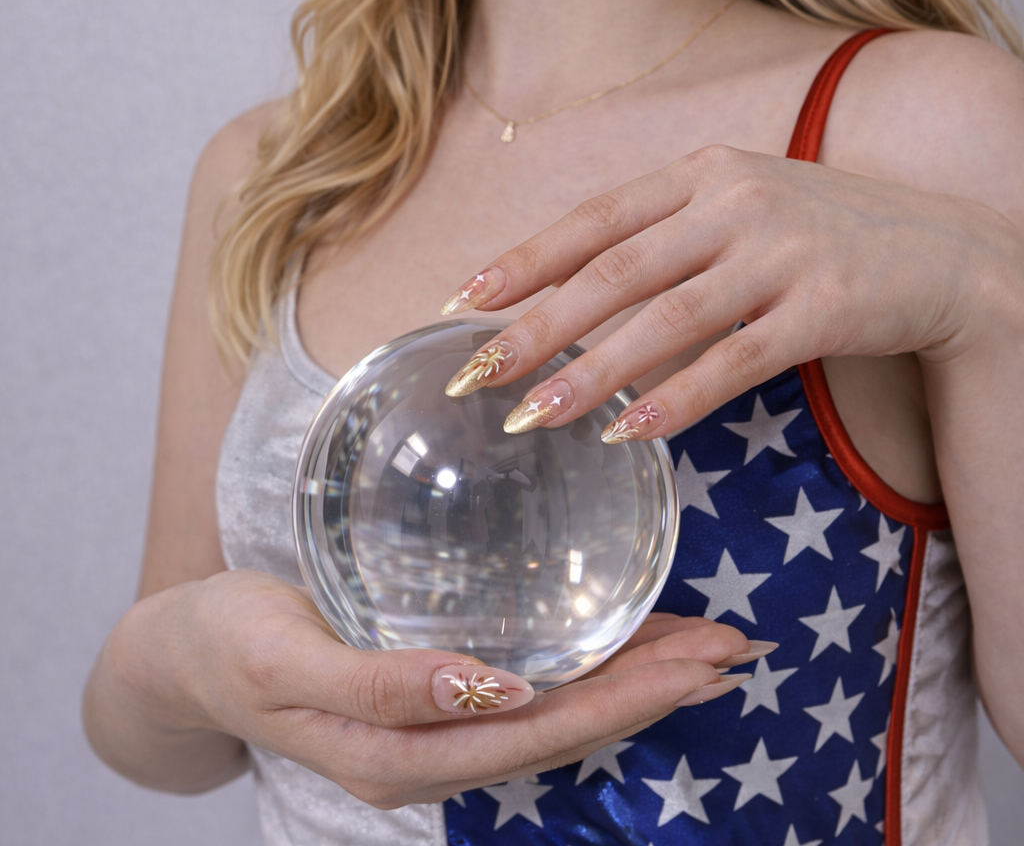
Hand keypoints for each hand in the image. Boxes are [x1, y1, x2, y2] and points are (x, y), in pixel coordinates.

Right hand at [123, 569, 751, 806]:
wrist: (186, 655)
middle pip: (570, 723)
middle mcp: (436, 747)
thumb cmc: (233, 646)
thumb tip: (482, 690)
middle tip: (736, 647)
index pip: (546, 729)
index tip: (703, 660)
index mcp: (408, 752)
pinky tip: (619, 642)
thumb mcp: (289, 663)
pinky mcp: (431, 691)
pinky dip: (584, 661)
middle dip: (658, 686)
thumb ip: (379, 686)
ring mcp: (436, 723)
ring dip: (635, 676)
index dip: (631, 697)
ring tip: (705, 646)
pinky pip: (527, 684)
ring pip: (558, 707)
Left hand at [440, 144, 1009, 439]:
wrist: (945, 248)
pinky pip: (738, 359)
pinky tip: (631, 433)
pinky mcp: (827, 305)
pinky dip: (680, 398)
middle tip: (477, 374)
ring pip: (669, 318)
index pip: (594, 219)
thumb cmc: (816, 235)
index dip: (525, 261)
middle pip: (616, 270)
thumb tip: (569, 295)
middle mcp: (735, 202)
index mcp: (701, 174)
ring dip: (595, 371)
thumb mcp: (736, 210)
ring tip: (536, 416)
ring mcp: (783, 251)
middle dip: (539, 326)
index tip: (464, 303)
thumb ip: (662, 239)